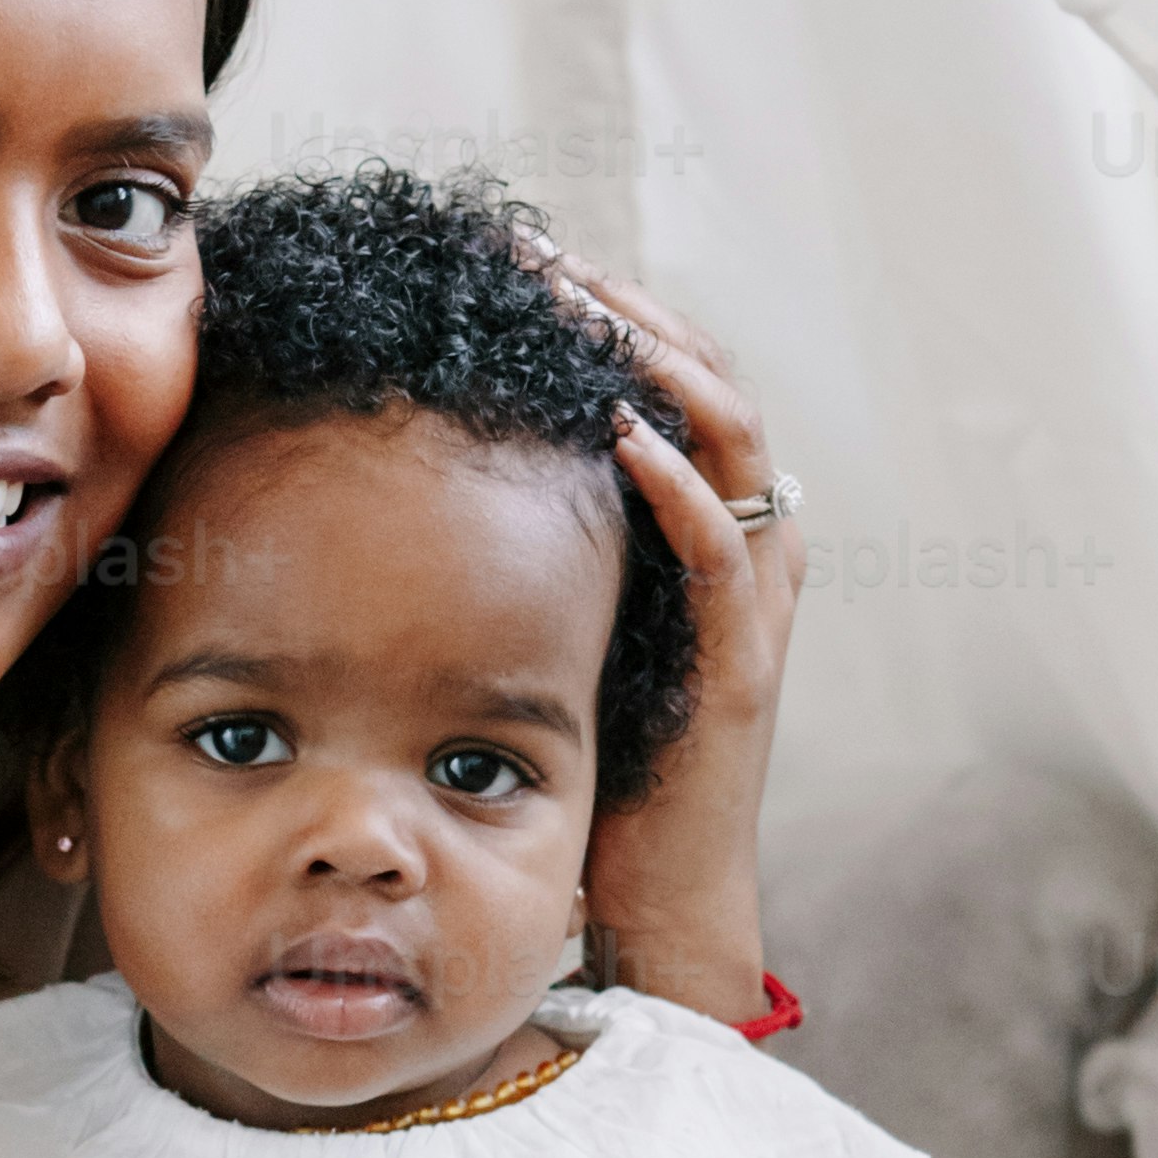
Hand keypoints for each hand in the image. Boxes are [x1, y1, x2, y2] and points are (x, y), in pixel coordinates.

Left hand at [560, 265, 801, 1020]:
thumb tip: (406, 470)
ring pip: (735, 439)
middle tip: (541, 257)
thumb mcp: (547, 622)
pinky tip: (626, 435)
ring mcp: (751, 602)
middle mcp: (742, 546)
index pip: (670, 380)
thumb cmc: (584, 767)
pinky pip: (725, 552)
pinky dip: (683, 484)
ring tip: (587, 311)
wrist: (645, 901)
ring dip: (662, 364)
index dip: (609, 309)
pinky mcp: (741, 666)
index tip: (523, 258)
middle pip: (707, 380)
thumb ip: (521, 546)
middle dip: (627, 309)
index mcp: (702, 528)